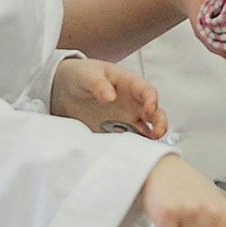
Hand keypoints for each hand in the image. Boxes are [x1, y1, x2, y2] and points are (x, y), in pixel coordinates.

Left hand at [51, 54, 165, 137]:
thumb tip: (109, 95)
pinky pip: (129, 141)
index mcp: (129, 84)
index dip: (151, 99)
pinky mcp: (115, 132)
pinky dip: (132, 147)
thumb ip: (98, 83)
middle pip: (155, 113)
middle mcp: (132, 103)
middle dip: (160, 123)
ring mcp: (126, 119)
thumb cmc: (82, 75)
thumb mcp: (88, 74)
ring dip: (149, 138)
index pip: (147, 91)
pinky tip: (129, 152)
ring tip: (146, 147)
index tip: (150, 107)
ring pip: (147, 129)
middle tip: (157, 132)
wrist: (65, 89)